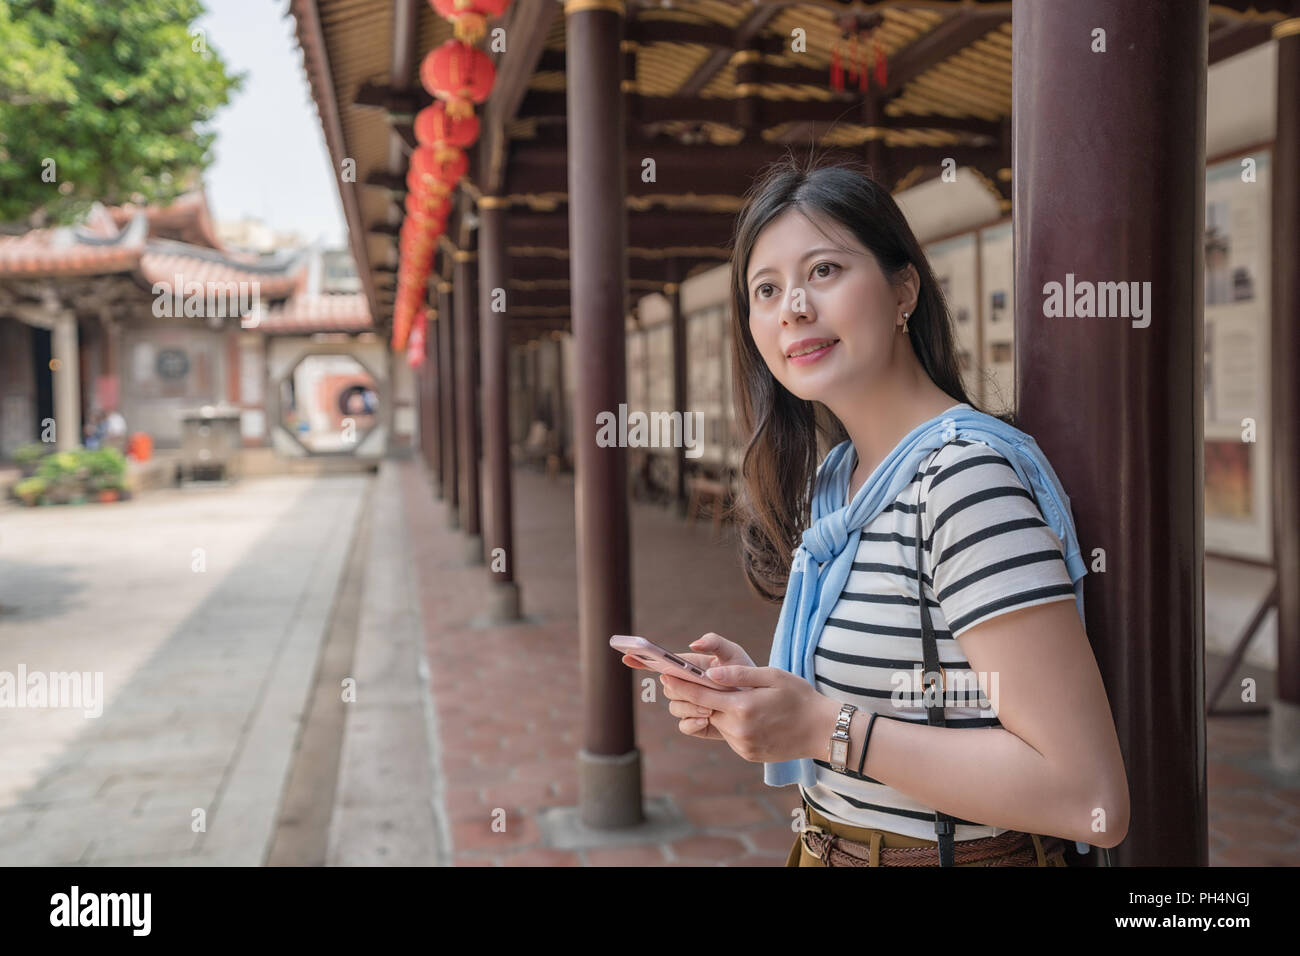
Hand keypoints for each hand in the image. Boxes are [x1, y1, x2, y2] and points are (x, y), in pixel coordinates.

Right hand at [622, 633, 754, 739]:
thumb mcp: (733, 653)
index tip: (628, 656)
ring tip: (709, 709)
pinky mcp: (698, 724)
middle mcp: (685, 686)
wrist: (762, 702)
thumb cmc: (745, 673)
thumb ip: (715, 642)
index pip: (659, 663)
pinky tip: (706, 720)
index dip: (641, 660)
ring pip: (675, 707)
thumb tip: (693, 643)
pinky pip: (684, 726)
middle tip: (694, 690)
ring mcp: (690, 706)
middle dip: (677, 688)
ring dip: (689, 707)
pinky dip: (692, 723)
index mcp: (688, 667)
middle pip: (667, 687)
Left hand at [660, 664, 824, 762]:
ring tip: (717, 695)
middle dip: (690, 697)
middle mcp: (738, 729)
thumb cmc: (800, 697)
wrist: (822, 731)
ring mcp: (742, 745)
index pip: (700, 695)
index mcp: (742, 707)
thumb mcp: (773, 676)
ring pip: (715, 723)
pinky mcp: (747, 754)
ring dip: (712, 710)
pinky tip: (741, 713)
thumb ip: (739, 675)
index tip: (664, 675)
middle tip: (677, 682)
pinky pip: (729, 735)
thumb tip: (710, 674)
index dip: (680, 685)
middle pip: (704, 710)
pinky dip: (728, 723)